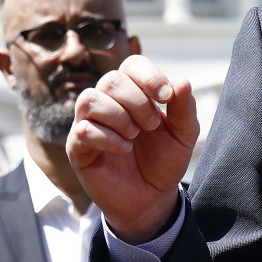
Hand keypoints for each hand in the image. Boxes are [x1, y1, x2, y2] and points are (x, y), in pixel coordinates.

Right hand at [66, 54, 198, 243]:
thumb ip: (184, 107)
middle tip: (152, 125)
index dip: (149, 76)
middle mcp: (108, 102)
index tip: (166, 97)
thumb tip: (182, 81)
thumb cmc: (165, 160)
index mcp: (134, 92)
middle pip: (111, 80)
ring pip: (90, 99)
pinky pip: (83, 130)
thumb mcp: (184, 133)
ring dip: (119, 116)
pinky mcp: (77, 148)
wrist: (151, 197)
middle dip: (137, 101)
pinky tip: (124, 149)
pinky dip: (108, 138)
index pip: (132, 64)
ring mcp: (89, 123)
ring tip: (135, 135)